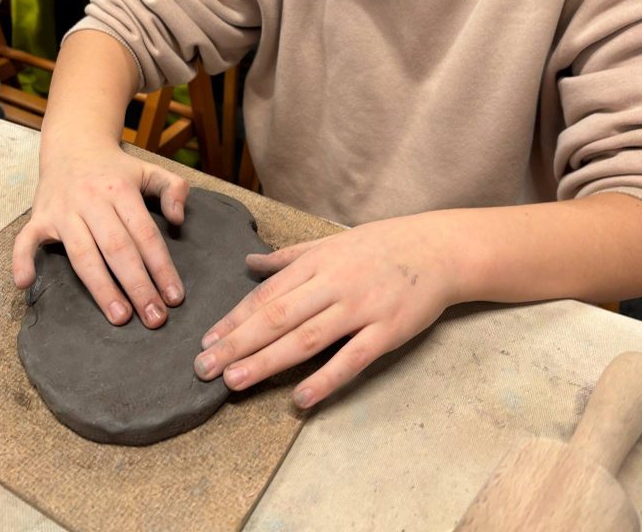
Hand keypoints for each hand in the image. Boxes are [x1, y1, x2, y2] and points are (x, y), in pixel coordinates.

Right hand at [12, 143, 188, 328]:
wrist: (74, 145)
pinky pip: (26, 239)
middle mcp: (92, 200)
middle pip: (117, 248)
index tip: (174, 296)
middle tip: (154, 317)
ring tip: (120, 316)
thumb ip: (174, 189)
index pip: (144, 233)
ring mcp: (63, 210)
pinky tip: (25, 284)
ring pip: (83, 253)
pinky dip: (22, 259)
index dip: (161, 266)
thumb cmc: (116, 169)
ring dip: (101, 288)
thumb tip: (179, 219)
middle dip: (137, 285)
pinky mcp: (39, 217)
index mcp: (121, 190)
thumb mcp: (150, 170)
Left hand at [193, 216, 461, 407]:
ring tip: (234, 381)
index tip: (206, 341)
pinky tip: (300, 399)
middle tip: (204, 368)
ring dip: (267, 361)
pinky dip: (325, 379)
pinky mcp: (387, 331)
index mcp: (317, 262)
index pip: (267, 294)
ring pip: (306, 339)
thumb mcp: (331, 242)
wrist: (437, 249)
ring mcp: (360, 308)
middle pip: (277, 317)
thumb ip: (289, 256)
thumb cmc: (381, 246)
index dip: (234, 319)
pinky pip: (352, 359)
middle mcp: (333, 283)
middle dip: (237, 343)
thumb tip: (249, 262)